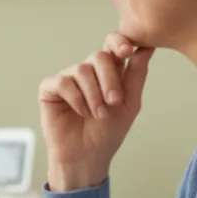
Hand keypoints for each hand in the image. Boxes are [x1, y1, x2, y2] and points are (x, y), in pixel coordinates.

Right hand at [38, 33, 154, 190]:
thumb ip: (136, 74)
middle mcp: (87, 71)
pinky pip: (63, 82)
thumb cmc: (108, 132)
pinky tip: (81, 112)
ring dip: (94, 95)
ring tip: (98, 114)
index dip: (119, 42)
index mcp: (107, 71)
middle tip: (114, 102)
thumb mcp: (130, 103)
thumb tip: (146, 47)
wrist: (88, 156)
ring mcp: (67, 78)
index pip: (112, 44)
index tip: (127, 51)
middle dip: (109, 79)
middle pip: (98, 56)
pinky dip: (76, 99)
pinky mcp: (50, 89)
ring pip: (81, 70)